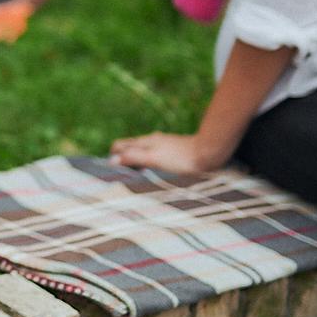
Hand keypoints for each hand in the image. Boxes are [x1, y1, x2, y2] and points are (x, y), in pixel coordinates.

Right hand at [109, 131, 224, 174]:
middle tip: (117, 175)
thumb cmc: (181, 158)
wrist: (208, 152)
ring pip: (142, 150)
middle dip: (121, 157)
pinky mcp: (172, 150)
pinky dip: (147, 161)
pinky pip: (153, 154)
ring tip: (133, 175)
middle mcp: (152, 141)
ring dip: (135, 160)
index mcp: (145, 142)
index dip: (112, 157)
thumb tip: (112, 160)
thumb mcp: (154, 159)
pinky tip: (153, 170)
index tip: (108, 172)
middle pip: (130, 147)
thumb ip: (134, 158)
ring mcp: (163, 144)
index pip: (120, 145)